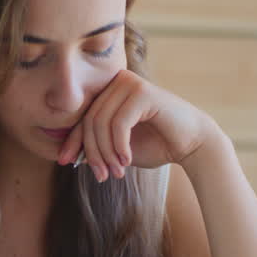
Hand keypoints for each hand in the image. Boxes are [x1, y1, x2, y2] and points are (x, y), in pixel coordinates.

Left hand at [56, 69, 216, 180]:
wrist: (192, 144)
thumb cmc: (155, 145)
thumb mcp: (116, 148)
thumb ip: (94, 145)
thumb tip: (64, 154)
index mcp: (109, 90)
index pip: (82, 116)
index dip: (72, 141)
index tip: (66, 162)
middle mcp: (117, 81)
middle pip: (89, 120)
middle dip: (93, 152)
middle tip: (103, 175)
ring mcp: (130, 83)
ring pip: (101, 123)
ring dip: (106, 153)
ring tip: (116, 171)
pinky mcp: (142, 91)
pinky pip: (118, 123)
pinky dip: (119, 147)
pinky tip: (127, 161)